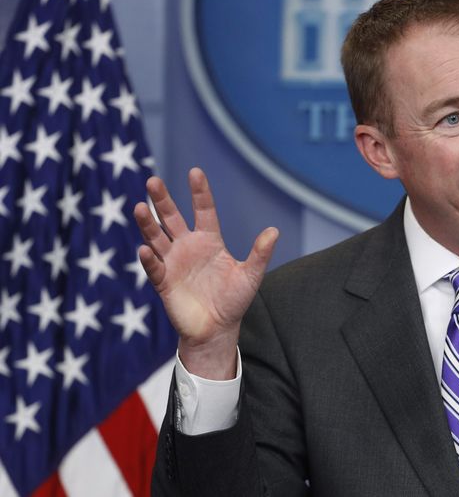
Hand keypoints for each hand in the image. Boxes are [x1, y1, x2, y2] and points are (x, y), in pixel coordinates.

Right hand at [133, 167, 278, 378]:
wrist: (217, 330)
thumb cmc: (234, 300)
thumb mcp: (251, 275)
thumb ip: (260, 253)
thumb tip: (274, 230)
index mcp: (209, 240)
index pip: (203, 210)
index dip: (199, 192)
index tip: (195, 172)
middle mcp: (188, 247)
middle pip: (172, 218)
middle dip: (162, 200)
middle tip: (153, 181)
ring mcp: (173, 263)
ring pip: (156, 238)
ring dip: (148, 224)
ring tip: (140, 207)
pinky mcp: (164, 282)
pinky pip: (154, 268)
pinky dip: (149, 260)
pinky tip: (144, 250)